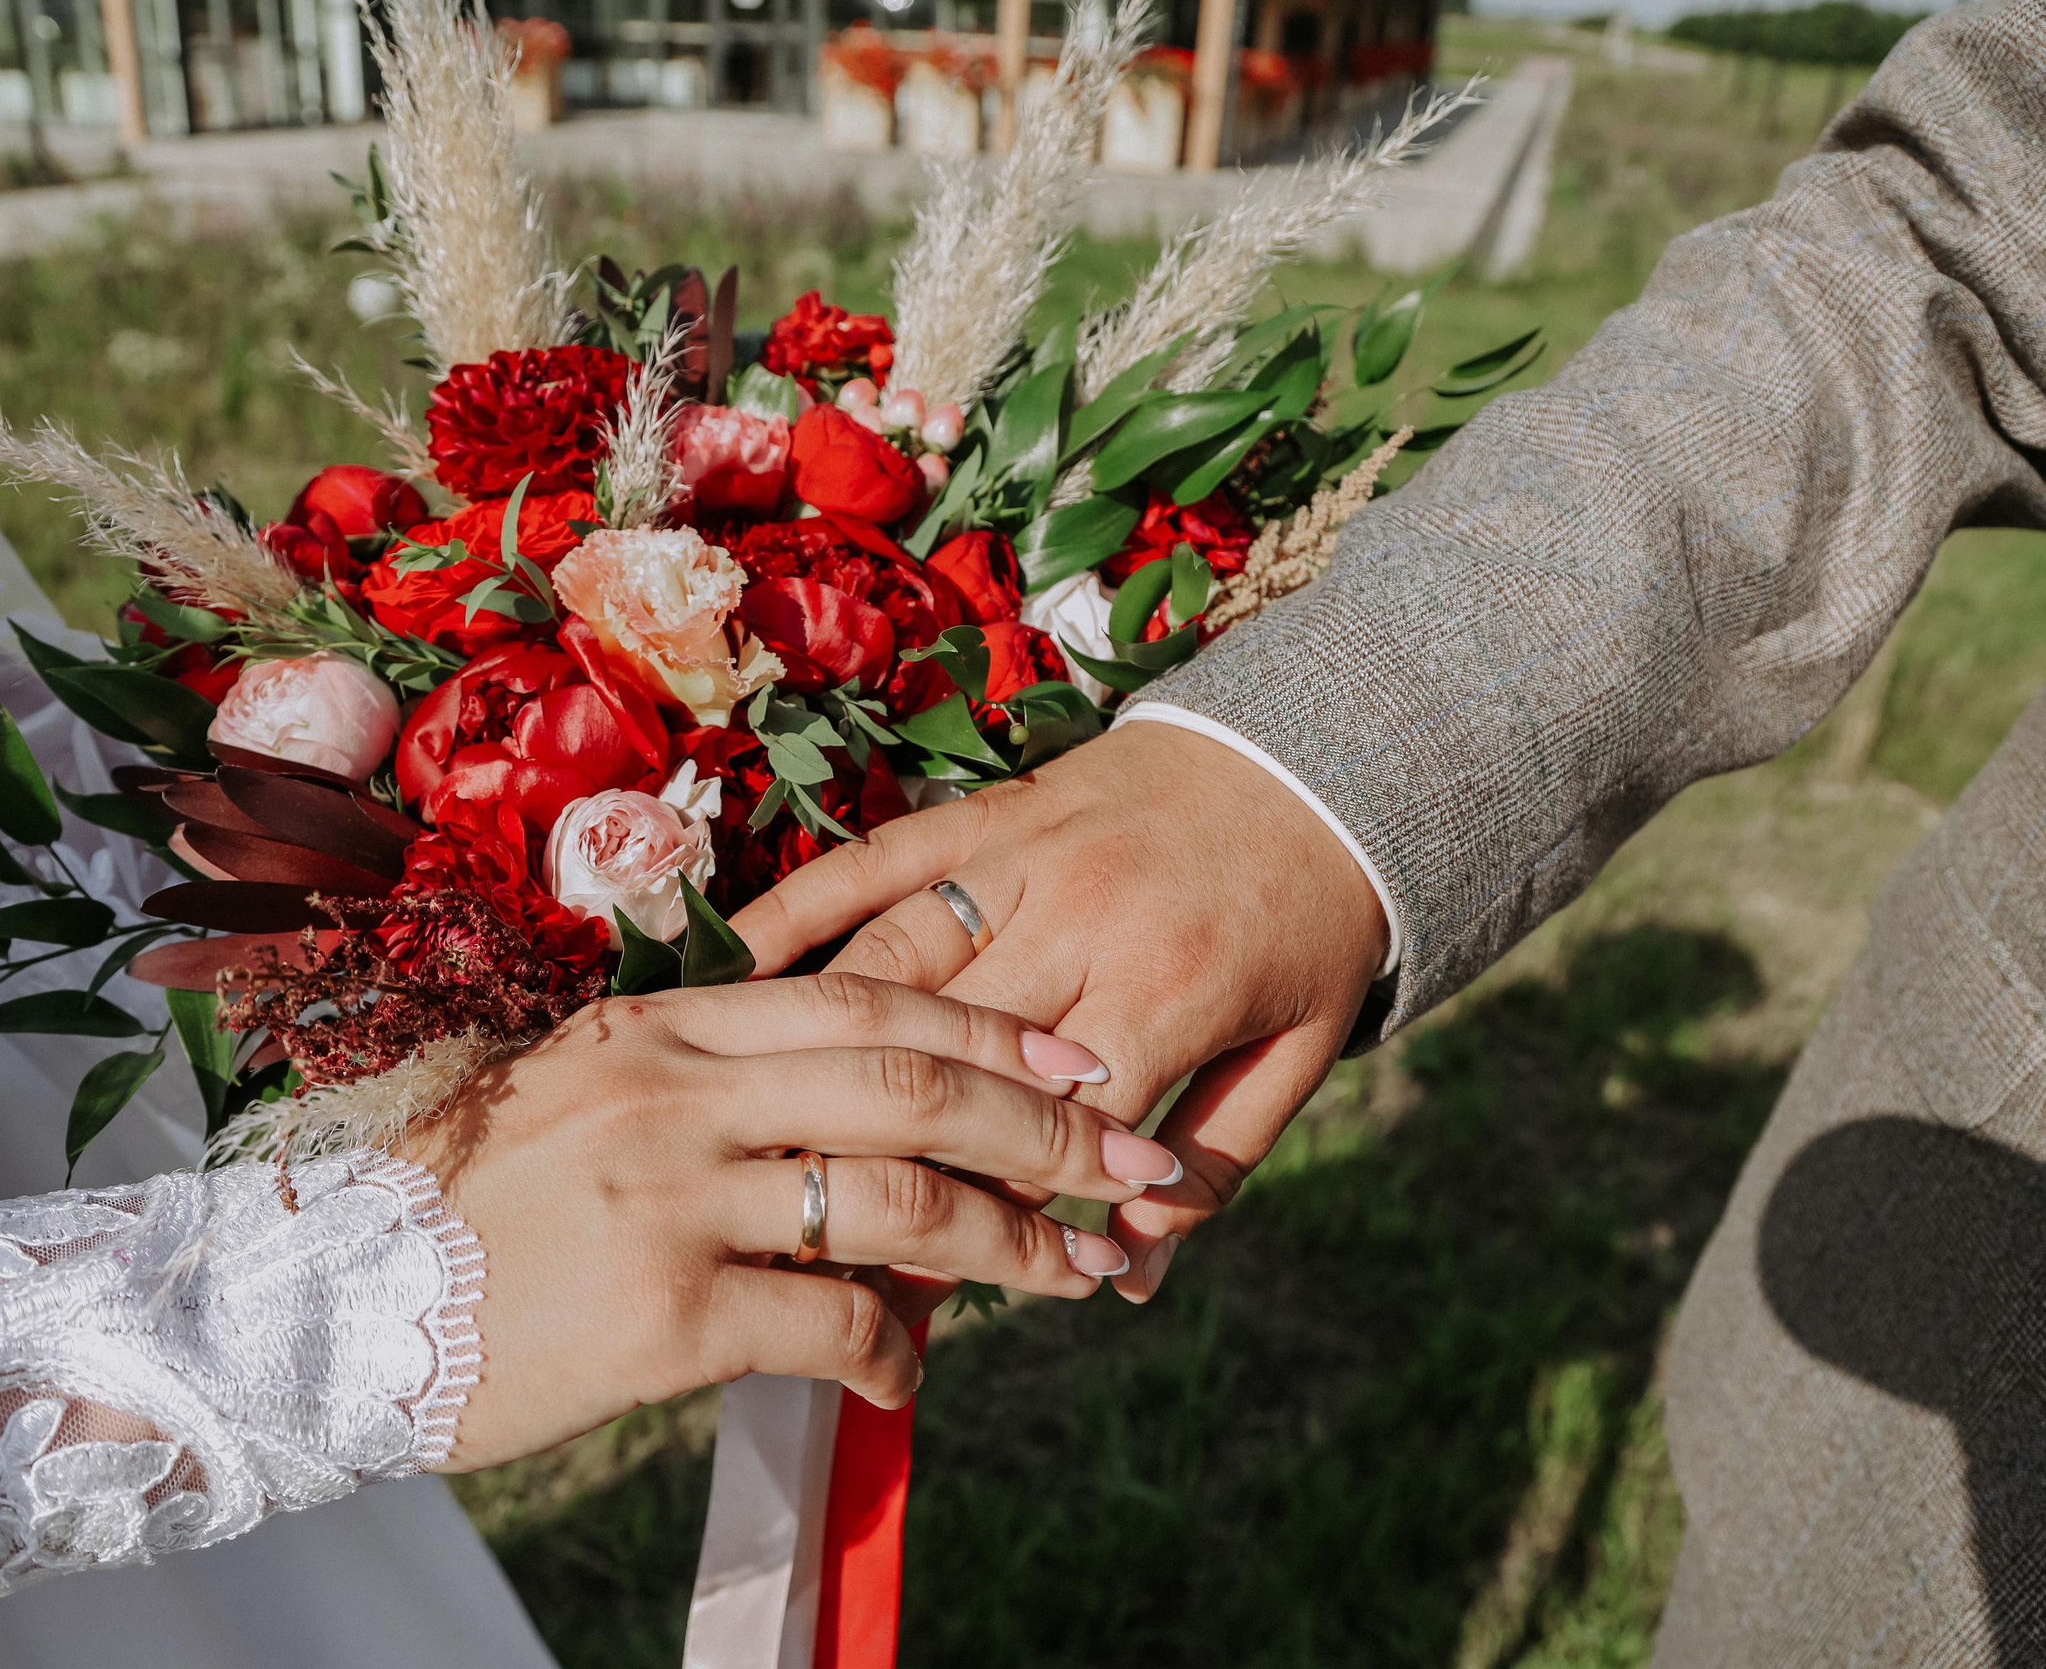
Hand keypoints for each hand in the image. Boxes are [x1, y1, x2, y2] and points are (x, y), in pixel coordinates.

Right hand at [409, 973, 1182, 1471]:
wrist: (321, 1308)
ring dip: (1009, 1246)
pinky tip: (905, 1374)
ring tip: (1069, 1276)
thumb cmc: (455, 1209)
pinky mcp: (661, 1313)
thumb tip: (831, 1108)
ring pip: (897, 1201)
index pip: (864, 1001)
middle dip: (1047, 1131)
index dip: (992, 1033)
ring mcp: (668, 1197)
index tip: (1079, 1067)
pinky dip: (894, 1353)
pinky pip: (830, 1323)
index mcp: (656, 1026)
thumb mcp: (570, 1103)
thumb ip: (694, 1086)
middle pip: (912, 1083)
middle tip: (1133, 1166)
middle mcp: (672, 1091)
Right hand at [728, 723, 1387, 1301]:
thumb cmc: (1306, 927)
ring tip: (769, 1141)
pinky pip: (867, 861)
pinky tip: (729, 968)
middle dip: (892, 1159)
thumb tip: (1130, 1276)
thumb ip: (1215, 1167)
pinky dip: (793, 910)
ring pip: (893, 968)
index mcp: (1169, 984)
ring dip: (830, 1059)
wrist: (1316, 755)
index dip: (990, 1214)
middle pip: (955, 1059)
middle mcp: (1081, 916)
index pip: (1054, 1127)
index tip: (930, 1289)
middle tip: (826, 1236)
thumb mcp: (1295, 1057)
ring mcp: (1018, 857)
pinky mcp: (978, 814)